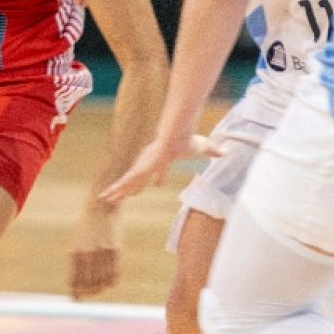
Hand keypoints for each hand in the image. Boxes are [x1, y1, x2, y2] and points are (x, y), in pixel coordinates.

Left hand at [68, 205, 120, 299]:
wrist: (101, 208)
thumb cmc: (86, 227)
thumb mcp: (76, 242)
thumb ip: (76, 263)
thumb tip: (75, 287)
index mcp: (75, 251)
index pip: (74, 280)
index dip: (76, 292)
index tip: (76, 299)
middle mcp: (88, 253)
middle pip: (89, 283)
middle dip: (89, 292)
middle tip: (89, 294)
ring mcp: (103, 251)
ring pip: (102, 281)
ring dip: (100, 288)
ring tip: (98, 288)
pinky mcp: (115, 249)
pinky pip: (114, 273)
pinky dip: (111, 282)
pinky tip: (108, 282)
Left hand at [99, 134, 219, 204]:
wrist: (177, 134)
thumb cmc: (188, 139)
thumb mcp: (204, 147)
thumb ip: (214, 151)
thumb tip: (228, 151)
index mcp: (163, 158)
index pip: (160, 170)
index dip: (159, 176)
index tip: (158, 183)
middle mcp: (150, 162)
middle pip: (139, 178)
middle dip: (131, 187)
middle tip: (125, 195)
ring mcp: (143, 166)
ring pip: (128, 182)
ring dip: (117, 191)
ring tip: (105, 198)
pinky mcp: (140, 169)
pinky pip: (125, 182)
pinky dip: (115, 189)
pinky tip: (106, 195)